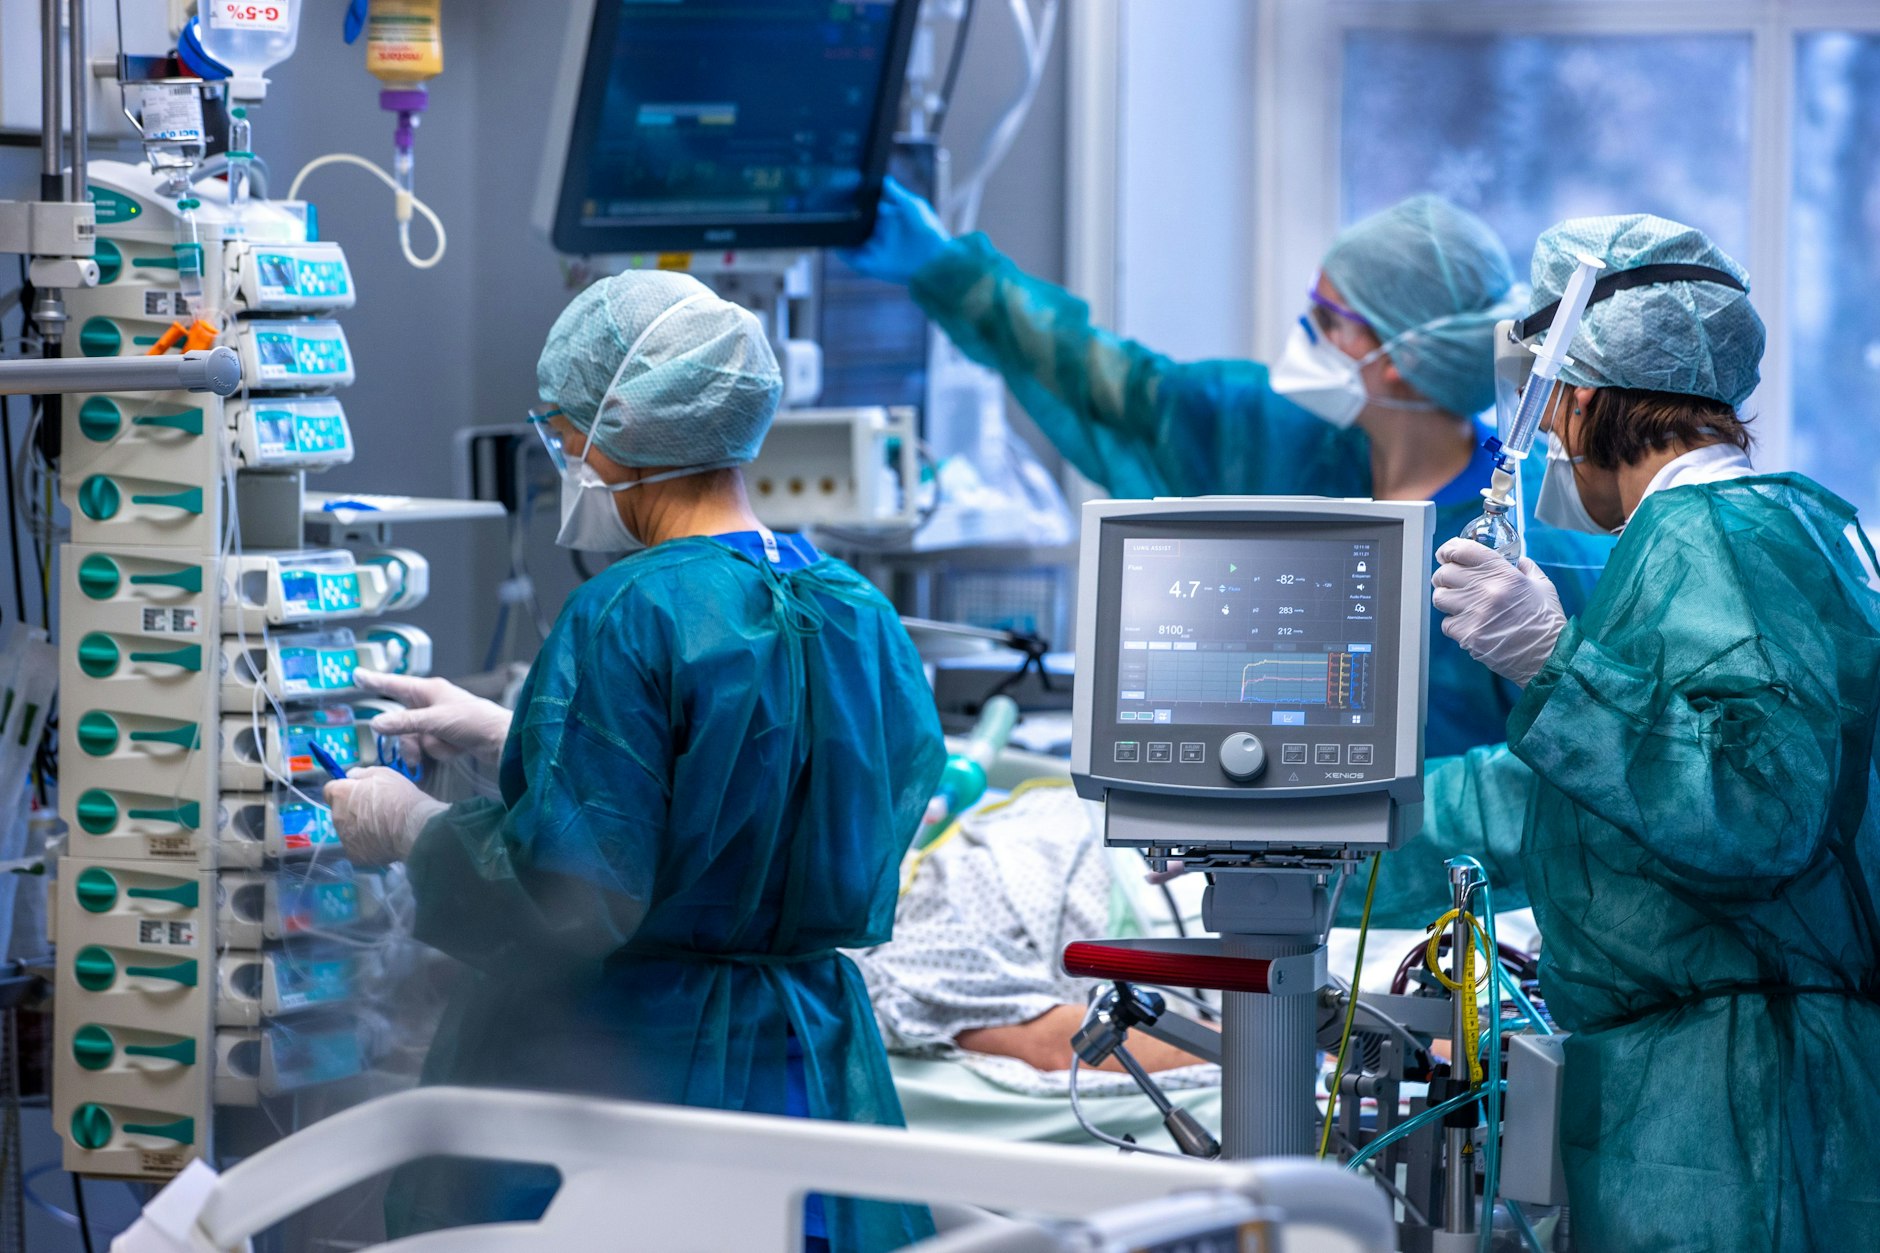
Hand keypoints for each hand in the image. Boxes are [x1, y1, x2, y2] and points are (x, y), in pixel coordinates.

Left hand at [324, 767, 447, 865]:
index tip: (357, 792)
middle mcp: (336, 816)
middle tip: (374, 811)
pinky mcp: (355, 855)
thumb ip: (362, 774)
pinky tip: (382, 841)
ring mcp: (344, 838)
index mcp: (340, 795)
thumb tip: (350, 776)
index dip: (343, 791)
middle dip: (351, 810)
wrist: (412, 826)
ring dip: (358, 828)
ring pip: (348, 831)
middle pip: (339, 812)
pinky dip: (366, 845)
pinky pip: (357, 848)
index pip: (329, 790)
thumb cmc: (398, 796)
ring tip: (381, 828)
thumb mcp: (383, 774)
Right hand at [354, 670, 511, 766]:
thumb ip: (404, 723)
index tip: (355, 675)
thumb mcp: (435, 721)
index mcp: (429, 690)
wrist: (502, 740)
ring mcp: (438, 721)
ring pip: (412, 737)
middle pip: (402, 721)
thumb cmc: (473, 721)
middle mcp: (431, 703)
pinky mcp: (445, 736)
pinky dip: (436, 752)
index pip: (394, 684)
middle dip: (407, 737)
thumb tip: (376, 724)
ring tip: (441, 750)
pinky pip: (427, 746)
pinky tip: (453, 752)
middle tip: (421, 746)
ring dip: (422, 748)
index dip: (374, 681)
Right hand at [837, 177, 950, 285]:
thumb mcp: (913, 206)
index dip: (857, 203)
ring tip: (828, 225)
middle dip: (846, 218)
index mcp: (890, 219)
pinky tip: (835, 244)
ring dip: (841, 235)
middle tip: (832, 208)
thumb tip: (883, 179)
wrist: (935, 260)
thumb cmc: (928, 231)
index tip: (844, 194)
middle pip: (857, 224)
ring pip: (852, 241)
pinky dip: (843, 253)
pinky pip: (853, 259)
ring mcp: (876, 250)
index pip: (868, 209)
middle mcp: (881, 234)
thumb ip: (896, 194)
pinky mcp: (873, 265)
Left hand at [1432, 538, 1566, 686]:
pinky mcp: (1467, 635)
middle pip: (1444, 573)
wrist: (1549, 657)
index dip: (1449, 549)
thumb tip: (1517, 560)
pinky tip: (1469, 625)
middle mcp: (1486, 590)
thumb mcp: (1543, 586)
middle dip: (1445, 576)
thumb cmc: (1547, 622)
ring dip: (1446, 598)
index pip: (1464, 550)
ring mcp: (1474, 613)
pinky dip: (1453, 624)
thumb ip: (1526, 569)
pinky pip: (1446, 623)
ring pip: (1439, 597)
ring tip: (1459, 603)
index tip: (1446, 554)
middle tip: (1451, 581)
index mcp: (1504, 574)